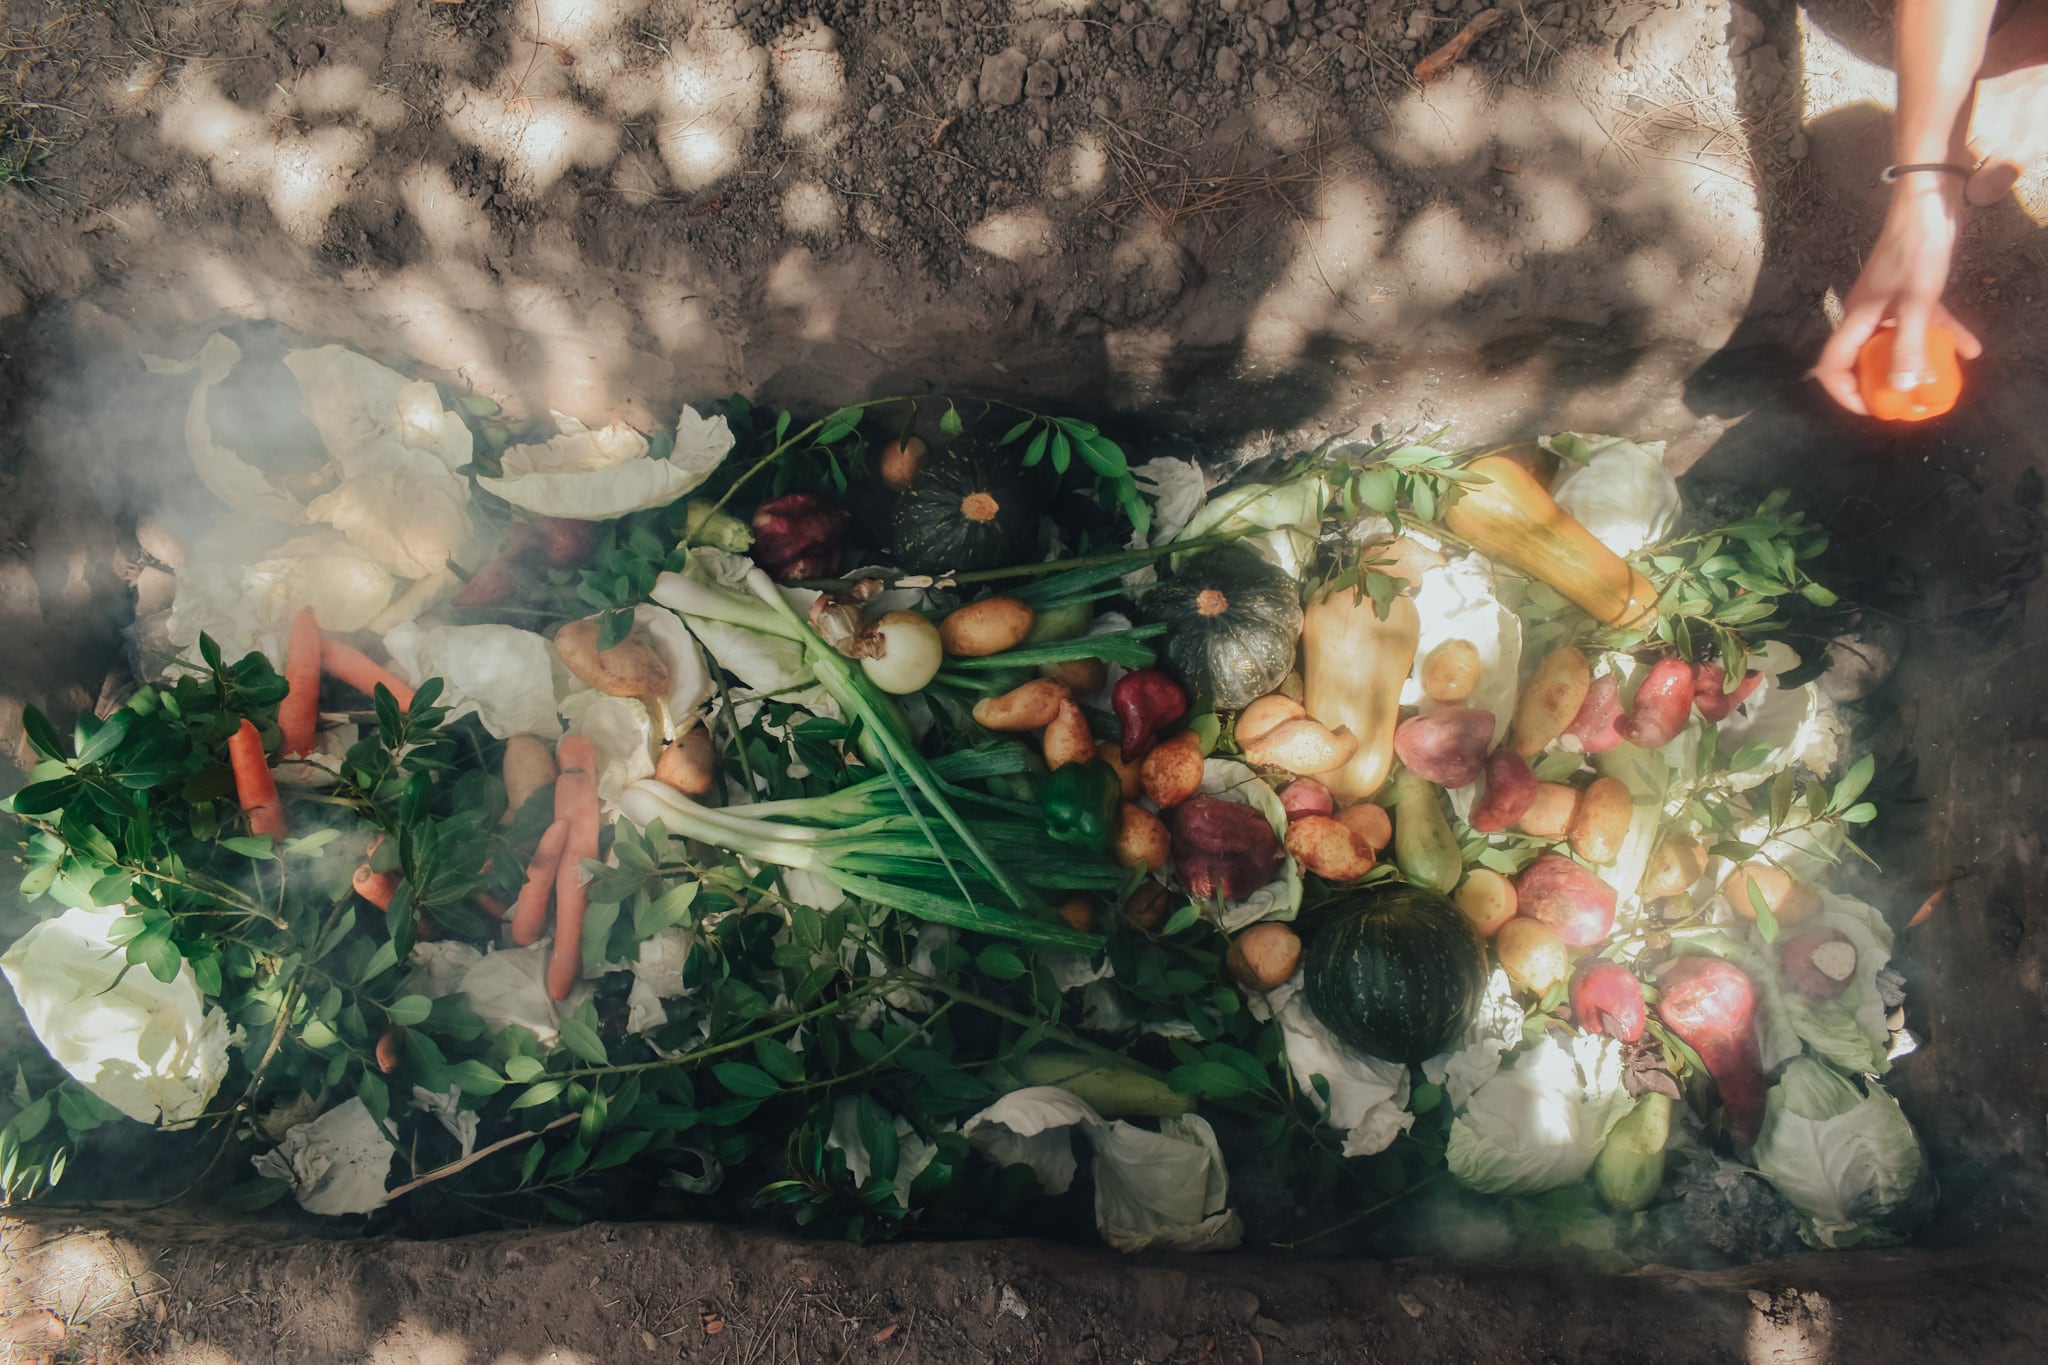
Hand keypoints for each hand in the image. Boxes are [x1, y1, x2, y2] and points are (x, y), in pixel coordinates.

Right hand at [1812, 182, 1983, 414]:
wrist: (1929, 202)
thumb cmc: (1916, 250)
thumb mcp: (1918, 302)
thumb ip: (1909, 346)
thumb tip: (1903, 388)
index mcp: (1856, 319)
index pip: (1833, 367)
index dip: (1844, 394)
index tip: (1873, 410)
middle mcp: (1867, 315)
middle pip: (1864, 359)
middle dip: (1884, 383)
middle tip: (1908, 402)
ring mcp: (1889, 302)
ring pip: (1896, 342)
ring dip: (1917, 362)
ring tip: (1942, 383)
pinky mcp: (1911, 289)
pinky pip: (1924, 322)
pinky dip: (1943, 335)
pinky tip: (1971, 349)